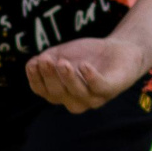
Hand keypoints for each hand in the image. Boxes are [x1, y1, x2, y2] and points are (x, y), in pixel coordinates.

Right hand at [26, 36, 151, 112]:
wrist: (119, 50)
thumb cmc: (86, 55)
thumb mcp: (61, 54)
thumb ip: (46, 60)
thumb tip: (33, 64)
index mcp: (61, 94)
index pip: (43, 91)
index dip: (35, 80)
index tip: (33, 64)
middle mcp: (76, 100)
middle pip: (58, 94)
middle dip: (50, 77)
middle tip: (46, 59)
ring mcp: (94, 97)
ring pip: (77, 94)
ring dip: (68, 78)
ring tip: (62, 62)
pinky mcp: (112, 89)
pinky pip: (100, 87)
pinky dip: (91, 78)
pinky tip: (84, 66)